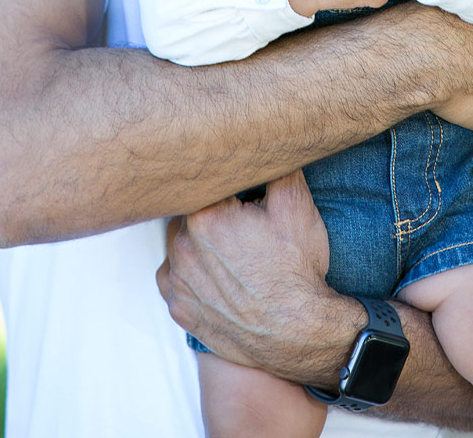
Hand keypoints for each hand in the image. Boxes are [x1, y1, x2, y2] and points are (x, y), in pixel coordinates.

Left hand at [156, 171, 360, 382]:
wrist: (300, 332)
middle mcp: (182, 248)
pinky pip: (173, 280)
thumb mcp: (295, 204)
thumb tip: (269, 140)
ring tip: (230, 248)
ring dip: (197, 242)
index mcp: (205, 215)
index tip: (238, 188)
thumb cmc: (297, 269)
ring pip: (178, 244)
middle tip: (240, 220)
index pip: (205, 183)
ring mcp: (179, 282)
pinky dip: (188, 274)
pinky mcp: (181, 310)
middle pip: (189, 212)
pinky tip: (213, 273)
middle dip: (211, 211)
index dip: (224, 182)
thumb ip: (275, 164)